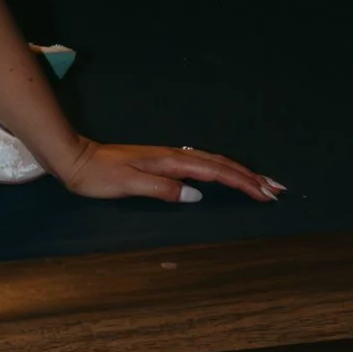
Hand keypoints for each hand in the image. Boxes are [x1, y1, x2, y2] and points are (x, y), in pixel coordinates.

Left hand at [56, 136, 285, 208]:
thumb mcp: (128, 185)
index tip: (267, 193)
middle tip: (277, 189)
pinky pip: (201, 165)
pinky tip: (225, 176)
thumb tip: (196, 195)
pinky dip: (221, 171)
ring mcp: (169, 157)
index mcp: (171, 161)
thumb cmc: (98, 176)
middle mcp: (174, 155)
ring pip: (213, 163)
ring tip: (261, 182)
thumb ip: (163, 190)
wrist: (75, 158)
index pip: (216, 172)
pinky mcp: (163, 162)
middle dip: (251, 177)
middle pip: (221, 164)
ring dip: (239, 173)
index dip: (243, 183)